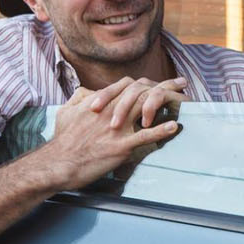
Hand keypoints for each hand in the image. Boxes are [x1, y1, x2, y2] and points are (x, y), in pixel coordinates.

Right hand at [43, 81, 182, 190]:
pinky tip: (174, 127)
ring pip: (147, 109)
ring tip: (185, 100)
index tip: (159, 81)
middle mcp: (111, 112)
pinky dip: (161, 131)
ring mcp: (117, 129)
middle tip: (181, 84)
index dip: (147, 82)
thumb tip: (90, 92)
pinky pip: (145, 136)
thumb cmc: (63, 140)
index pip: (128, 86)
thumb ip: (79, 98)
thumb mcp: (67, 112)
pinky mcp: (120, 146)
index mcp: (101, 103)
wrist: (58, 163)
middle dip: (165, 86)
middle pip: (143, 93)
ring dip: (169, 103)